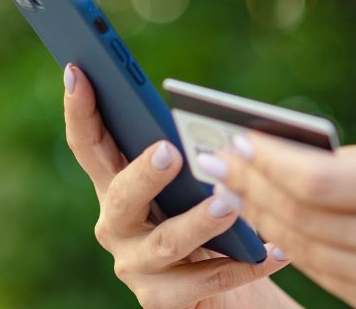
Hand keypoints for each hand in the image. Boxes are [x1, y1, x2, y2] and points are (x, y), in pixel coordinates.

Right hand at [62, 64, 297, 308]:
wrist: (226, 296)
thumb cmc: (209, 224)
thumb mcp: (195, 185)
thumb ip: (193, 157)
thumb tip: (223, 125)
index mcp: (118, 186)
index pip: (89, 144)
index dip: (80, 109)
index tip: (78, 70)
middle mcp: (117, 226)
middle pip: (121, 197)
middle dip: (143, 173)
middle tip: (170, 151)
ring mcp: (136, 266)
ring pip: (165, 244)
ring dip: (199, 222)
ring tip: (231, 205)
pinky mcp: (162, 301)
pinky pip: (206, 282)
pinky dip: (246, 264)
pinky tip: (277, 250)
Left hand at [203, 136, 355, 308]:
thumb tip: (290, 156)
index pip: (317, 179)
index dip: (269, 161)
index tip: (238, 140)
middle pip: (300, 214)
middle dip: (252, 186)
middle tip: (219, 162)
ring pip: (301, 246)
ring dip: (261, 215)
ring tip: (235, 190)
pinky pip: (320, 272)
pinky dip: (289, 245)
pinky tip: (270, 224)